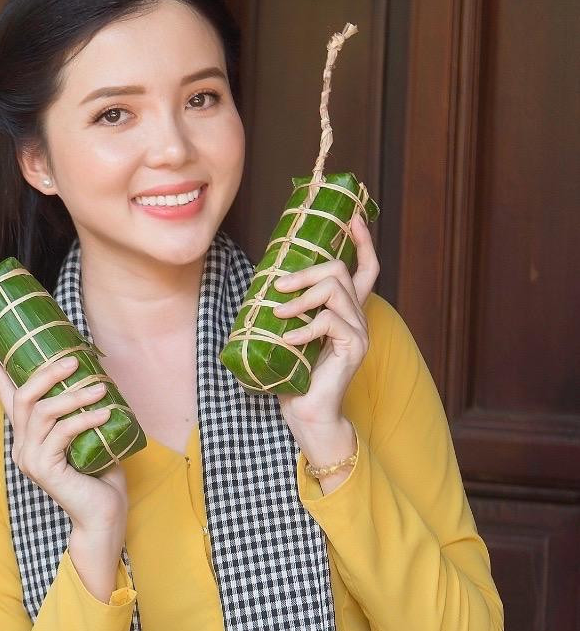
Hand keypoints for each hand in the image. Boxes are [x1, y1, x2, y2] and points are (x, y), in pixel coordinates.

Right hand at [0, 339, 128, 599]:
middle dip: (45, 373)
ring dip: (73, 395)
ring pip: (43, 412)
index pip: (6, 396)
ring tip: (101, 387)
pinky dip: (85, 418)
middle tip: (73, 359)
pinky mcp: (45, 470)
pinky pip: (62, 432)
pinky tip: (104, 413)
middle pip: (23, 398)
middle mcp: (23, 447)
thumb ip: (81, 413)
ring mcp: (30, 459)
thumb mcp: (89, 436)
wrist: (104, 517)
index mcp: (28, 437)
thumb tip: (95, 377)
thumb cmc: (101, 477)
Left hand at [273, 213, 378, 467]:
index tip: (353, 216)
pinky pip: (329, 322)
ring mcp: (359, 332)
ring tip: (278, 314)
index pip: (365, 267)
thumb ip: (288, 307)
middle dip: (308, 271)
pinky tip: (288, 340)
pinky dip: (304, 328)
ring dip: (301, 299)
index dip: (362, 240)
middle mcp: (358, 317)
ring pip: (335, 292)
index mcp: (346, 310)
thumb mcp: (287, 332)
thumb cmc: (293, 374)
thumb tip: (265, 281)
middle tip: (279, 287)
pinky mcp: (354, 348)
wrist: (306, 414)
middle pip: (342, 271)